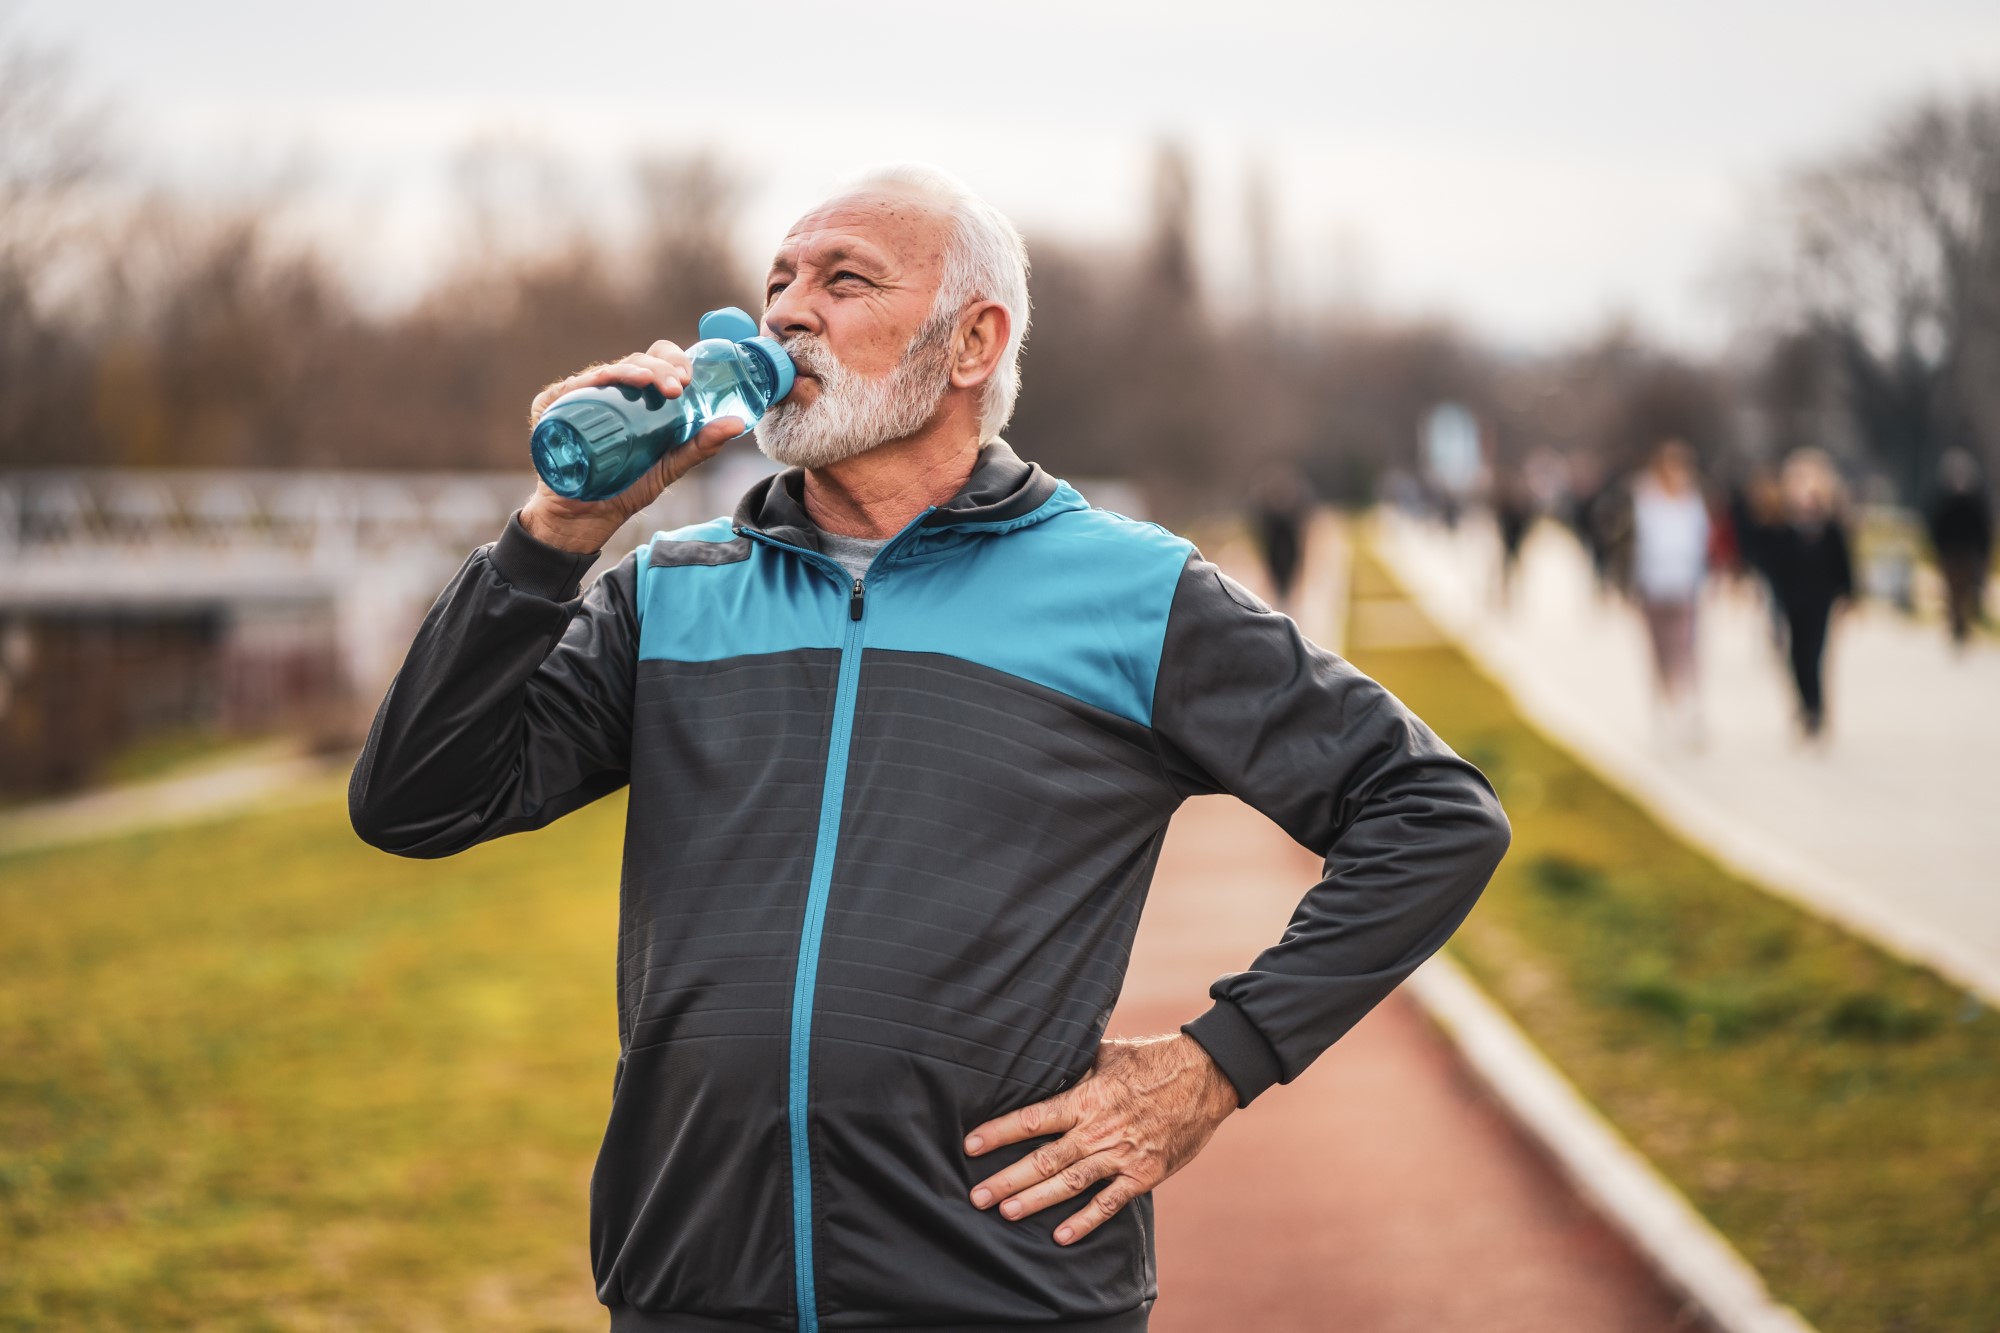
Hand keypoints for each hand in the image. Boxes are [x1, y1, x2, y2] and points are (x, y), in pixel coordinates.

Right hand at [520, 340, 746, 553]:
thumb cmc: (625, 488)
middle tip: (678, 386)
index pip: (656, 363)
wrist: (585, 519)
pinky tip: (607, 380)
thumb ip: (701, 446)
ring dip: (633, 369)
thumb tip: (736, 423)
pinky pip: (571, 387)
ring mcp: (581, 398)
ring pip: (608, 370)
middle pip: (636, 362)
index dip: (673, 361)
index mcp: (638, 398)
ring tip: (654, 382)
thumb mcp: (669, 466)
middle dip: (660, 366)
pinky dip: (591, 380)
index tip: (689, 379)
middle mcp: (610, 392)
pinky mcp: (553, 408)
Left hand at [963, 1033, 1238, 1245]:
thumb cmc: (1153, 1060)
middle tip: (975, 1196)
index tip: (970, 1146)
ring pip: (1071, 1183)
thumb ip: (1075, 1067)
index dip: (999, 1133)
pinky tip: (1061, 1235)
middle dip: (1006, 1178)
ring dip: (1036, 1200)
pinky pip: (1111, 1202)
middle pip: (1044, 1158)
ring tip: (1004, 1213)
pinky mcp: (1144, 1174)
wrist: (1206, 1077)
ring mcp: (1122, 1154)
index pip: (1033, 1118)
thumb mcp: (1108, 1053)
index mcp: (1087, 1097)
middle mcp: (1098, 1129)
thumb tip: (1041, 1063)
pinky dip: (1086, 1220)